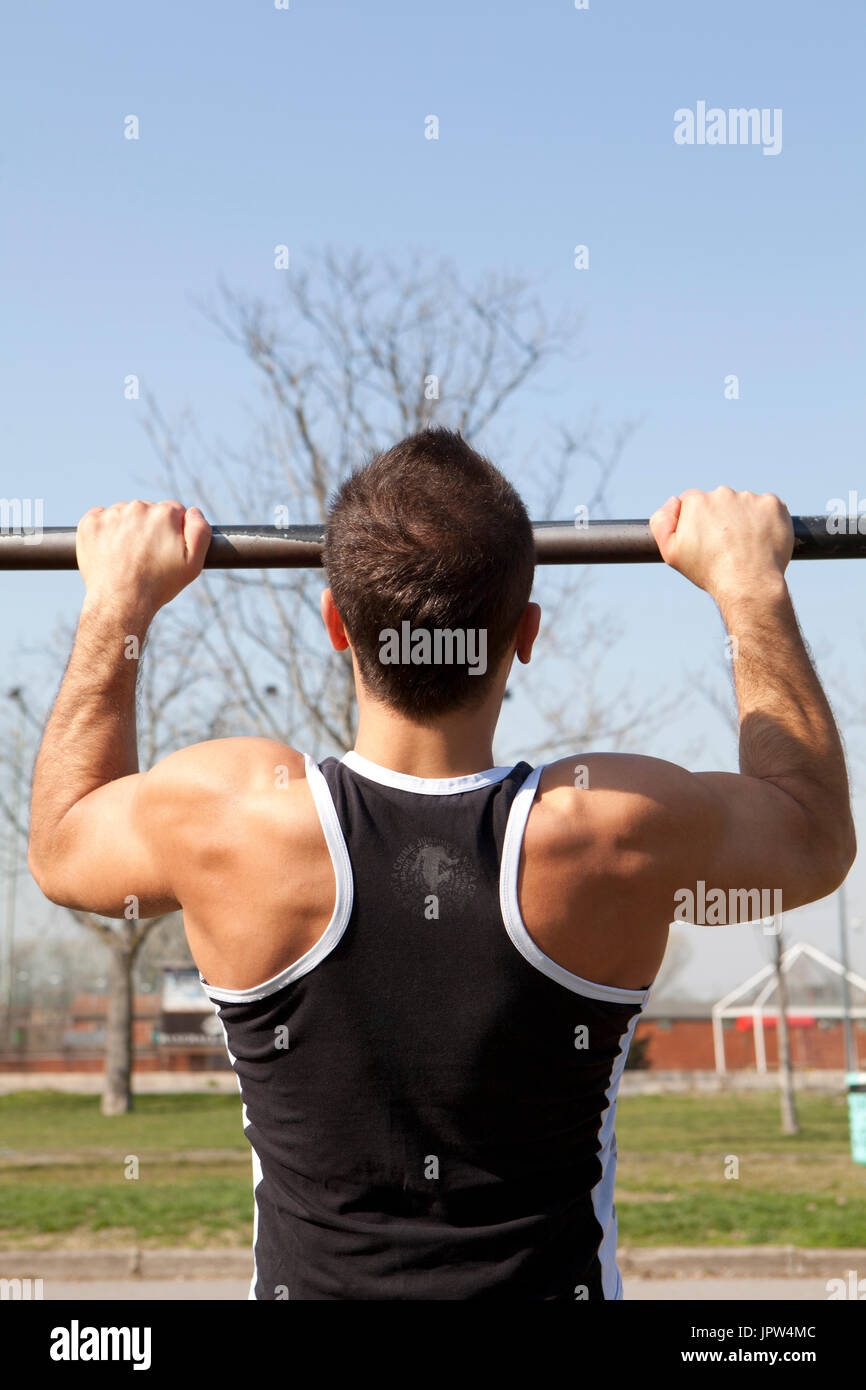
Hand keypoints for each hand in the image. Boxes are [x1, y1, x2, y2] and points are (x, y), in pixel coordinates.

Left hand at [76, 500, 211, 613]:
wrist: (120, 602)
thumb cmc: (158, 585)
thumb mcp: (193, 563)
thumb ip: (200, 531)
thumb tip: (192, 511)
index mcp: (164, 514)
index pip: (172, 511)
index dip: (171, 530)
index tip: (164, 548)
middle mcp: (137, 507)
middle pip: (147, 511)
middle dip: (148, 528)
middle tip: (145, 555)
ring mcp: (111, 514)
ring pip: (123, 514)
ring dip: (125, 528)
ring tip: (126, 555)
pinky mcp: (90, 523)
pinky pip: (100, 518)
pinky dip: (104, 530)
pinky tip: (109, 550)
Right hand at [649, 487, 792, 602]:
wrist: (748, 583)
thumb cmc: (708, 571)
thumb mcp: (671, 552)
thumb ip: (661, 523)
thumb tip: (673, 502)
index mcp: (696, 501)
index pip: (693, 502)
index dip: (698, 522)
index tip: (705, 541)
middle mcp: (723, 493)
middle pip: (720, 502)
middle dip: (722, 519)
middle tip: (726, 546)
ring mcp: (750, 497)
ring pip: (744, 506)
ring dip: (744, 520)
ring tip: (745, 547)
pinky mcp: (773, 504)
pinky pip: (767, 509)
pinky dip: (765, 521)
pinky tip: (761, 541)